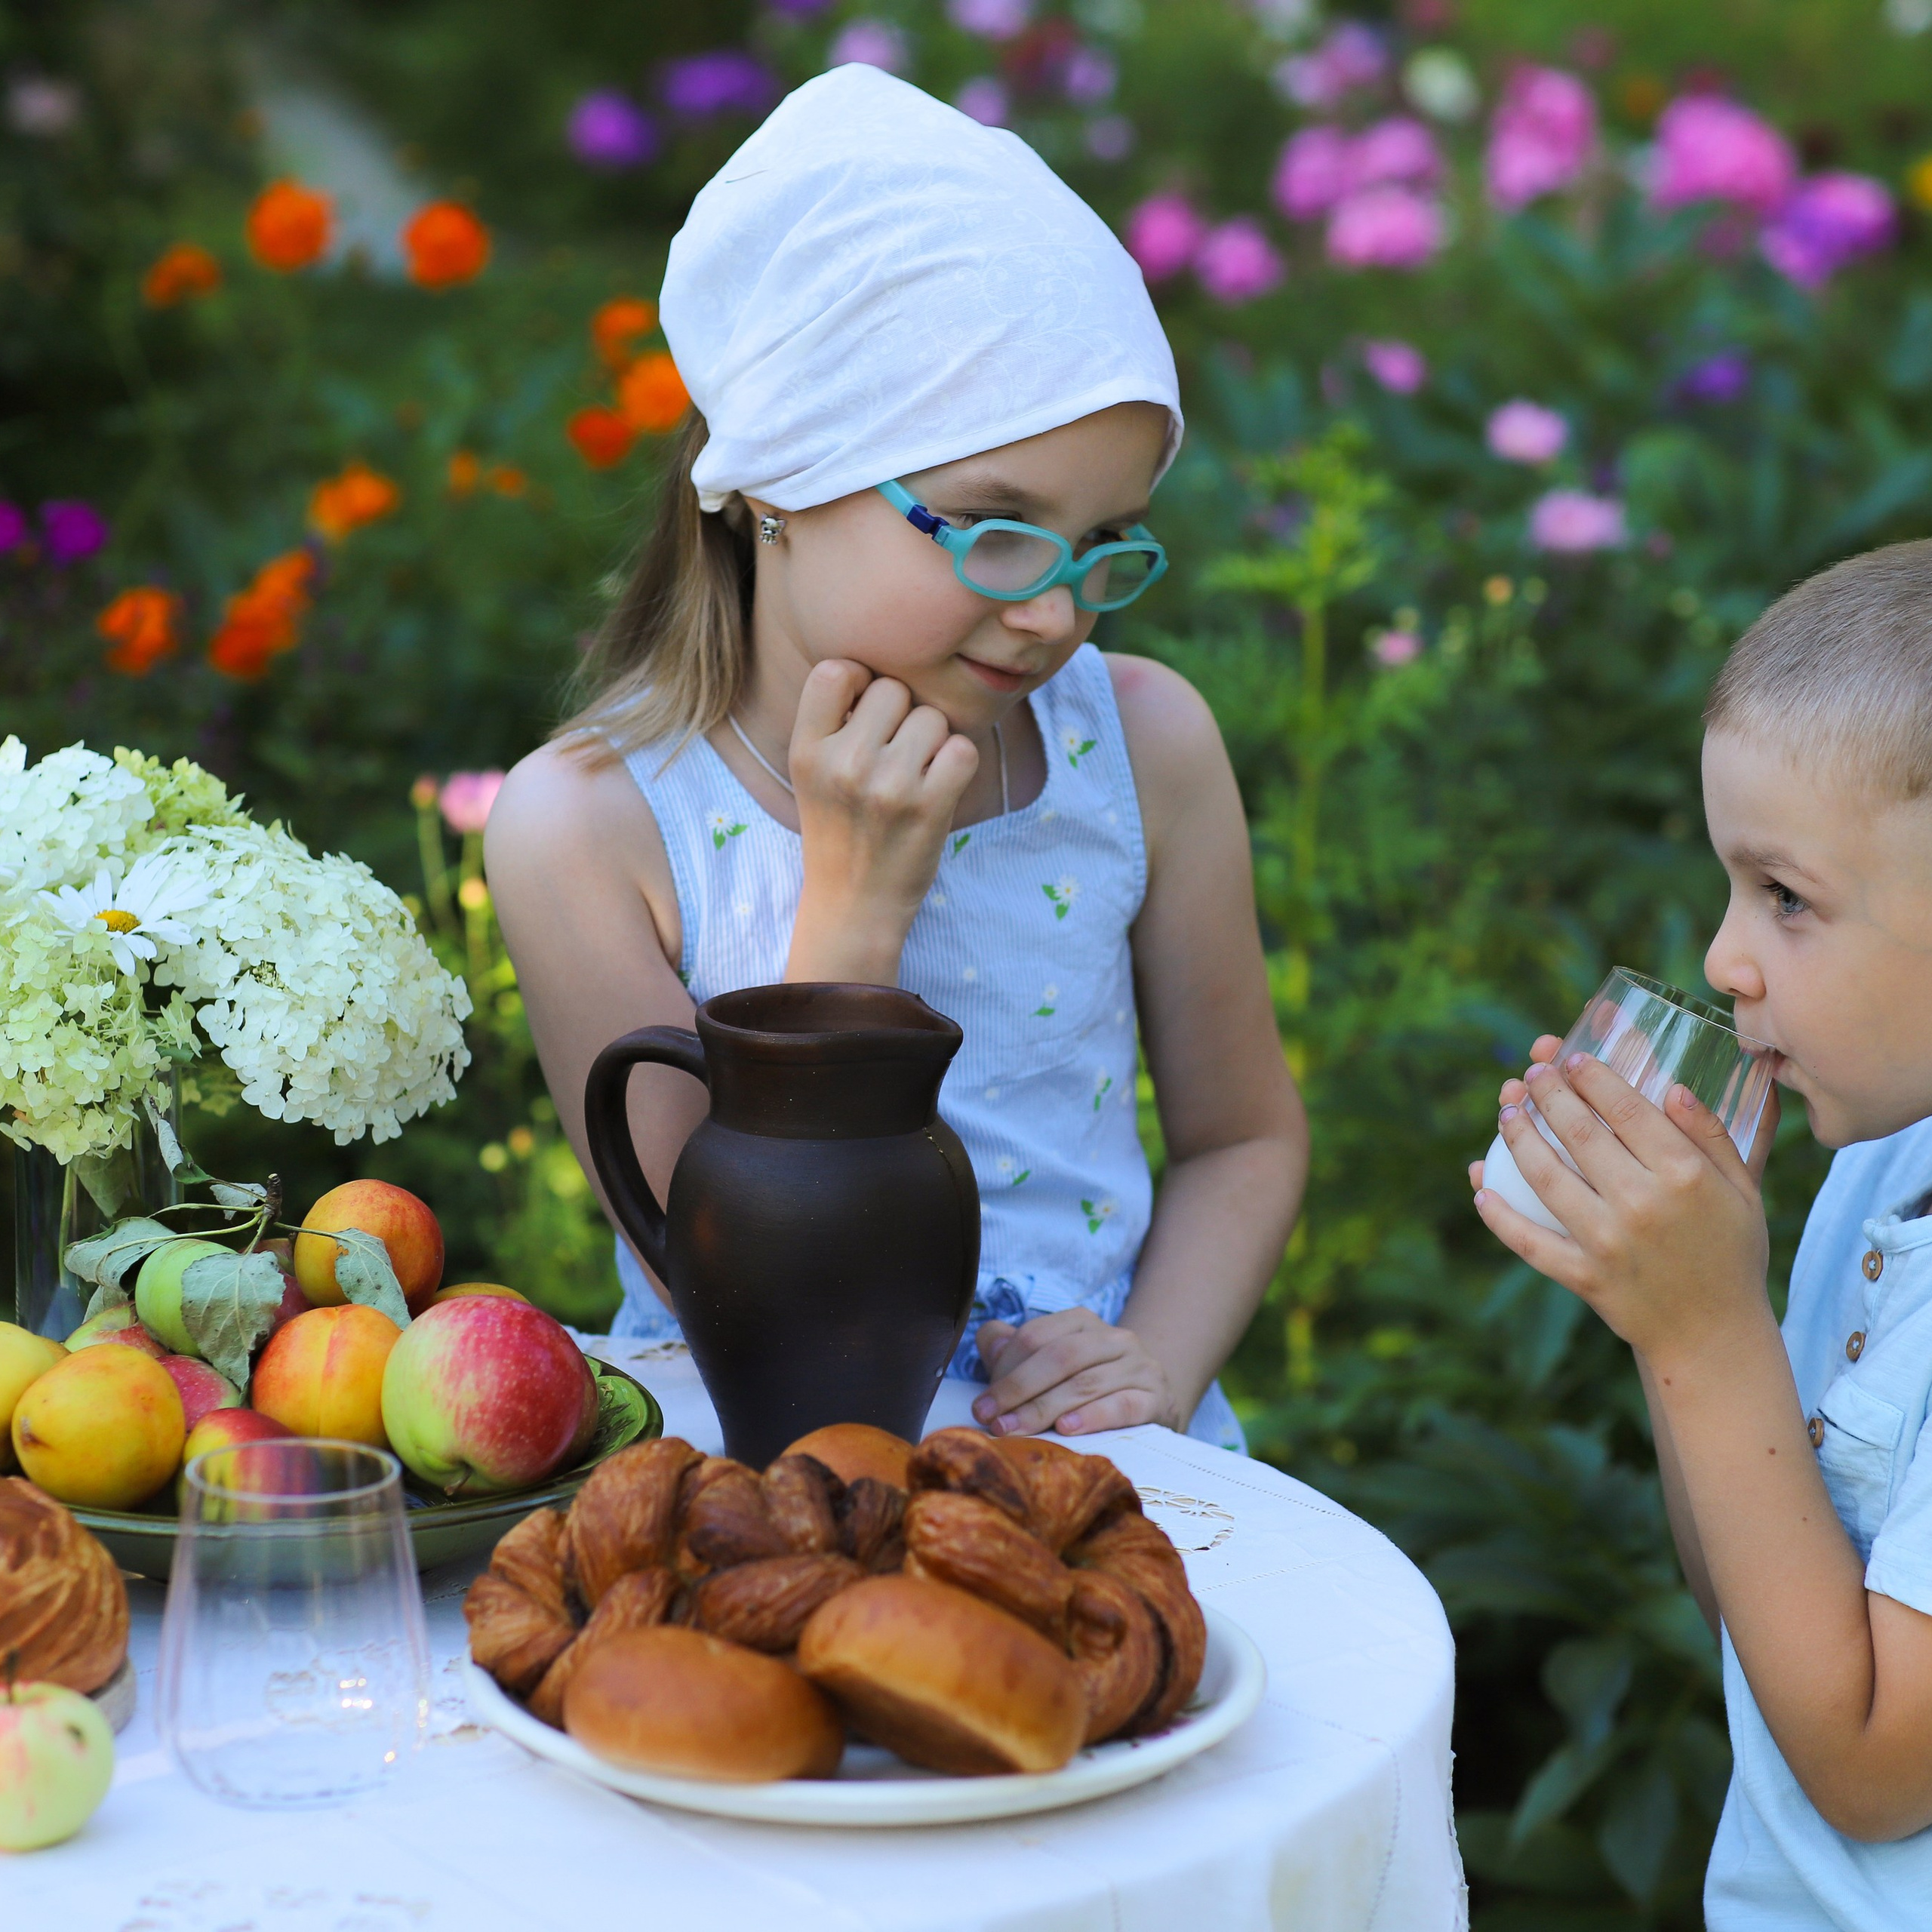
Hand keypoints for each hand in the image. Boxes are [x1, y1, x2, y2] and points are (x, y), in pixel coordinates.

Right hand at [785, 659, 977, 983]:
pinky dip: (958, 764)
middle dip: (902, 715)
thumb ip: (835, 720)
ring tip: (913, 776)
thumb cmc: (840, 828)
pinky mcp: (929, 806)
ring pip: (932, 717)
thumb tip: (878, 666)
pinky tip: (938, 787)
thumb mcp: (812, 773)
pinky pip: (962, 748)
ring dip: (933, 741)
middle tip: (893, 756)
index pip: (836, 670)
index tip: (863, 712)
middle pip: (893, 689)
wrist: (853, 904)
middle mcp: (843, 763)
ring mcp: (887, 785)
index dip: (860, 681)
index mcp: (806, 750)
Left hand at [970, 1309, 1179, 1436]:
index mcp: (1081, 1322)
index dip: (1005, 1369)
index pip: (1036, 1337)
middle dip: (1020, 1389)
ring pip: (1086, 1383)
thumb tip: (991, 1342)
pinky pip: (1123, 1405)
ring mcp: (1138, 1366)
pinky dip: (1093, 1416)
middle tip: (992, 1421)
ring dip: (1045, 1408)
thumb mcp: (1052, 1362)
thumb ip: (1015, 1349)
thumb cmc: (1088, 1382)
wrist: (1151, 1399)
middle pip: (1060, 1357)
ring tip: (1015, 1430)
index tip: (982, 1405)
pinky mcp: (1155, 1398)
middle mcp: (1114, 1338)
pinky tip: (1067, 1429)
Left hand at [1473, 1051, 1779, 1368]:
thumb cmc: (1730, 1253)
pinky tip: (1480, 1182)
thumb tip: (1673, 1089)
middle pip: (1579, 1133)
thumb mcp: (1742, 1190)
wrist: (1714, 1337)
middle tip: (1530, 1072)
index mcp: (1685, 1176)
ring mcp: (1608, 1242)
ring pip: (1545, 1176)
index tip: (1571, 1057)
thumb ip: (1712, 1136)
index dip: (1592, 1077)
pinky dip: (1499, 1214)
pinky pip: (1529, 1241)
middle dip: (1547, 1094)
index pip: (1627, 1109)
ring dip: (1518, 1137)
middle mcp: (1642, 1204)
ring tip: (1506, 1109)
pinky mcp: (1584, 1277)